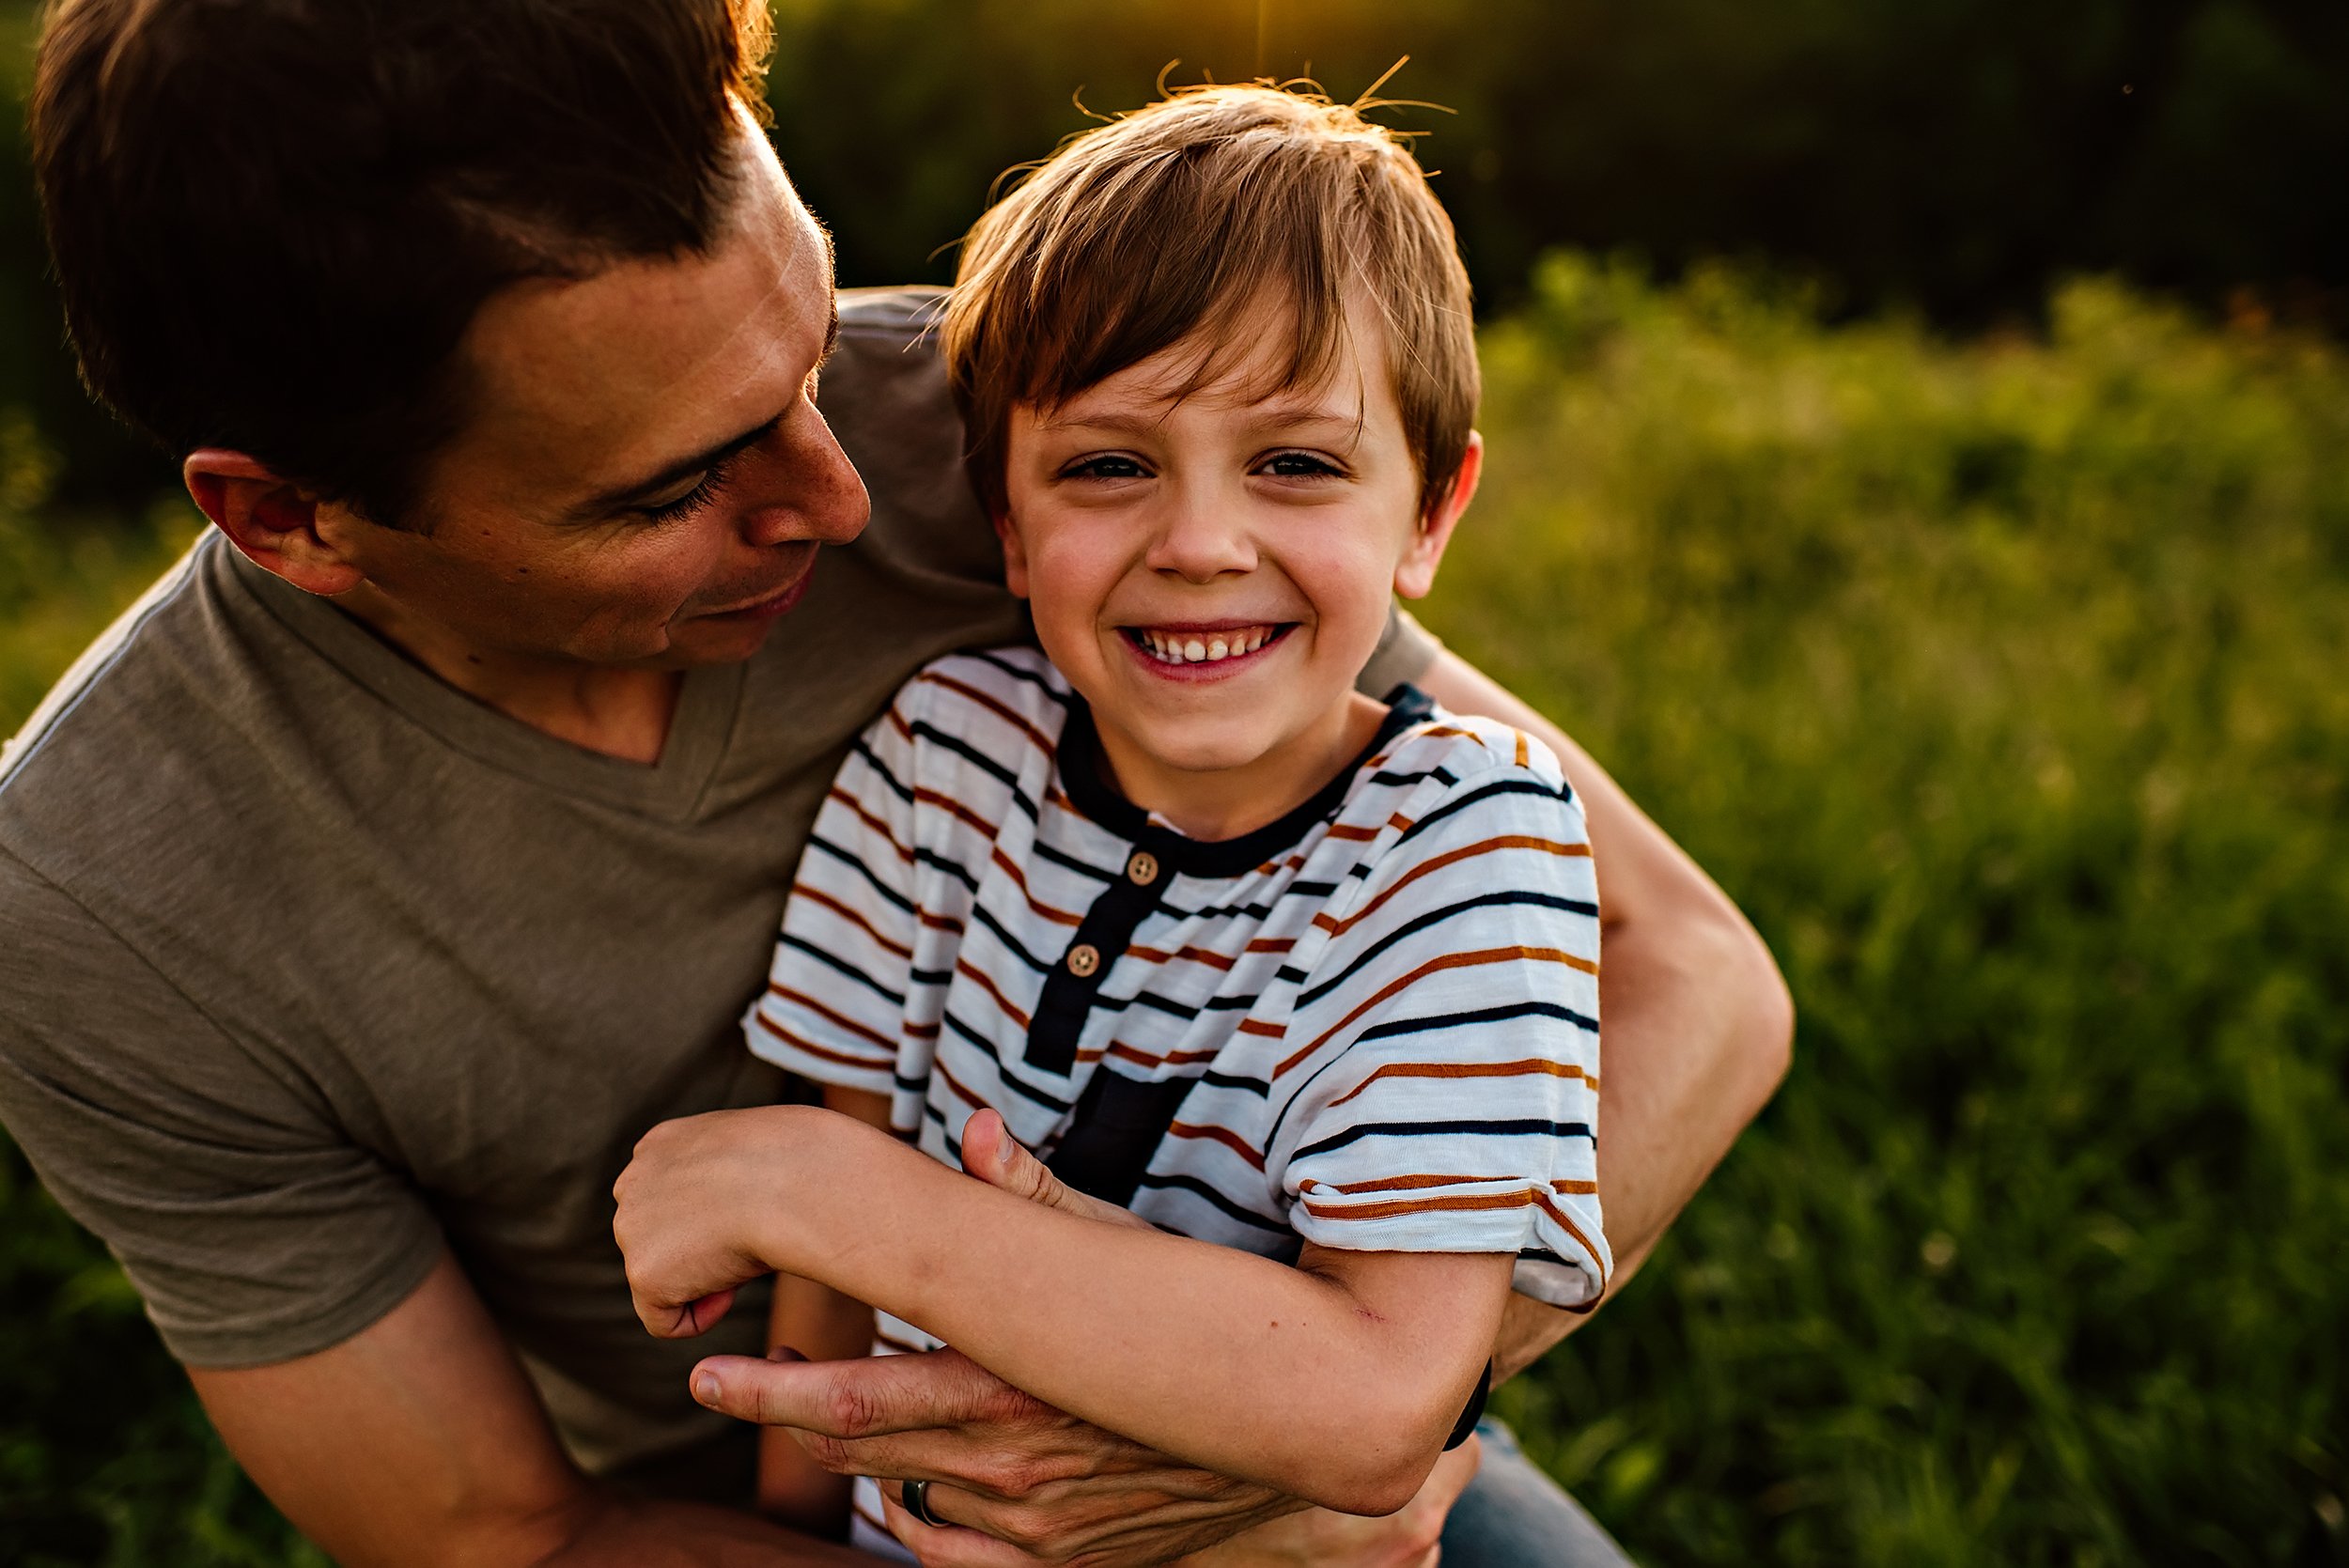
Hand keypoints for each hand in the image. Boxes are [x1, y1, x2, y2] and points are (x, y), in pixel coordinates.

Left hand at [613, 1104, 839, 1338]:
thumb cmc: (798, 1164)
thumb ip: (725, 1178)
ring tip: (747, 1252)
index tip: (751, 1214)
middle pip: (659, 1242)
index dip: (712, 1219)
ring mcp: (631, 1226)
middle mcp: (634, 1182)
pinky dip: (703, 1315)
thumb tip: (739, 1206)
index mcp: (660, 1146)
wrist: (793, 1179)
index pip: (670, 1200)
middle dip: (702, 1249)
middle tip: (752, 1236)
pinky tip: (736, 1285)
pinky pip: (666, 1321)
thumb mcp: (754, 1154)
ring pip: (663, 1279)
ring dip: (706, 1277)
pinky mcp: (643, 1271)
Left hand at [688, 1115, 1472, 1564]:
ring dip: (852, 1457)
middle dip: (787, 1412)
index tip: (707, 1364)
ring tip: (810, 1413)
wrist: (1308, 1450)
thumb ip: (1048, 1204)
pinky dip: (918, 1517)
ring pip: (905, 1497)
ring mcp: (1036, 1528)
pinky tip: (900, 1484)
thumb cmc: (1211, 1329)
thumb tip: (984, 1131)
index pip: (866, 1394)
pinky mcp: (1063, 1561)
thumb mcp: (1131, 1261)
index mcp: (1022, 1386)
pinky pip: (957, 1553)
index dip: (776, 1385)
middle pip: (867, 1448)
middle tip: (719, 1377)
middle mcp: (1016, 1468)